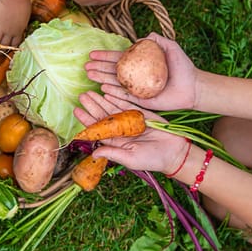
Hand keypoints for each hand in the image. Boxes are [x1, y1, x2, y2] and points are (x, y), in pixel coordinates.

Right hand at [0, 0, 31, 46]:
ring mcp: (0, 28)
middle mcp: (10, 33)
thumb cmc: (23, 3)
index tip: (6, 48)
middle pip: (3, 45)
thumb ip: (21, 23)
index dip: (9, 47)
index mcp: (19, 31)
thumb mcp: (25, 17)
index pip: (14, 44)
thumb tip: (20, 24)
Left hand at [74, 91, 188, 173]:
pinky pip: (127, 103)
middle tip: (82, 96)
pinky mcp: (141, 113)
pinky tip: (107, 90)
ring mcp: (130, 121)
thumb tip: (94, 154)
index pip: (98, 130)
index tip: (77, 111)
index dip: (86, 121)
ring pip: (112, 108)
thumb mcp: (131, 159)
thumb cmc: (153, 160)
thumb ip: (113, 154)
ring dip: (101, 100)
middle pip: (103, 116)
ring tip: (90, 92)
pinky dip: (117, 97)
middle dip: (92, 106)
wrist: (175, 152)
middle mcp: (121, 130)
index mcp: (116, 142)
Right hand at [85, 32, 197, 110]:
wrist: (193, 86)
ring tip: (89, 74)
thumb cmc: (183, 67)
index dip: (105, 56)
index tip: (92, 54)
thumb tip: (145, 35)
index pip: (118, 59)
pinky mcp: (140, 101)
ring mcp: (136, 89)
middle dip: (98, 68)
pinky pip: (124, 97)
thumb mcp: (171, 48)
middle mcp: (135, 77)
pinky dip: (113, 92)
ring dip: (101, 78)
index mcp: (139, 63)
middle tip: (86, 66)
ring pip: (115, 83)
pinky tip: (103, 87)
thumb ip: (158, 41)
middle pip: (113, 71)